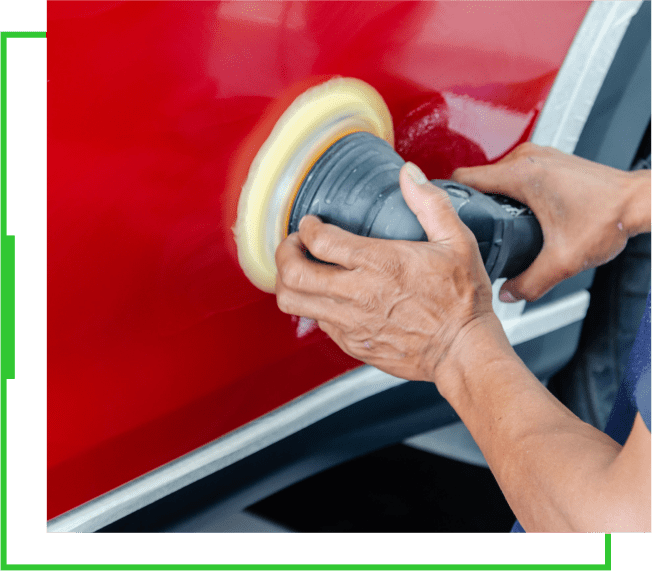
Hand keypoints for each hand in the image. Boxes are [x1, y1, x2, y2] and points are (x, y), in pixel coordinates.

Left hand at [275, 162, 497, 383]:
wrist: (463, 352)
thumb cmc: (462, 300)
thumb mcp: (457, 241)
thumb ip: (430, 203)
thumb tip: (409, 174)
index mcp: (380, 263)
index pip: (320, 240)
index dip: (307, 227)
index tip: (311, 223)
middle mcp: (358, 294)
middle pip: (293, 273)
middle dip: (284, 252)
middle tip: (294, 245)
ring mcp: (351, 323)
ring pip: (294, 302)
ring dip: (288, 281)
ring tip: (300, 270)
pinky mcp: (352, 344)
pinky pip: (316, 323)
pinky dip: (313, 306)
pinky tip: (329, 296)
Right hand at [452, 142, 648, 301]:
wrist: (641, 203)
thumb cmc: (611, 217)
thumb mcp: (563, 261)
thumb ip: (529, 283)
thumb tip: (508, 293)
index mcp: (521, 175)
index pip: (463, 178)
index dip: (448, 198)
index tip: (442, 211)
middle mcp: (527, 159)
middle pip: (478, 178)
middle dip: (472, 202)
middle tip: (472, 227)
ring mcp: (539, 156)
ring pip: (496, 175)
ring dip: (492, 196)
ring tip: (495, 221)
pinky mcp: (548, 161)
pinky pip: (514, 173)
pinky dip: (509, 190)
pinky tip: (519, 212)